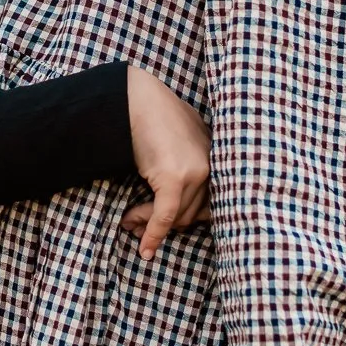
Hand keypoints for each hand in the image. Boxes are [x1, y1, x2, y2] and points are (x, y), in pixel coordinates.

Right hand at [124, 67, 210, 260]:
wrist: (137, 97)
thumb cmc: (154, 114)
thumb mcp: (181, 139)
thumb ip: (189, 162)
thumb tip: (181, 199)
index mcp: (217, 158)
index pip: (208, 205)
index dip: (184, 219)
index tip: (168, 229)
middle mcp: (212, 167)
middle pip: (189, 214)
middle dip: (161, 225)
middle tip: (134, 225)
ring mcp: (196, 173)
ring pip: (174, 217)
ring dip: (148, 224)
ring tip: (128, 221)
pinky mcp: (175, 178)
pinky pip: (164, 216)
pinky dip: (153, 234)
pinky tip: (145, 248)